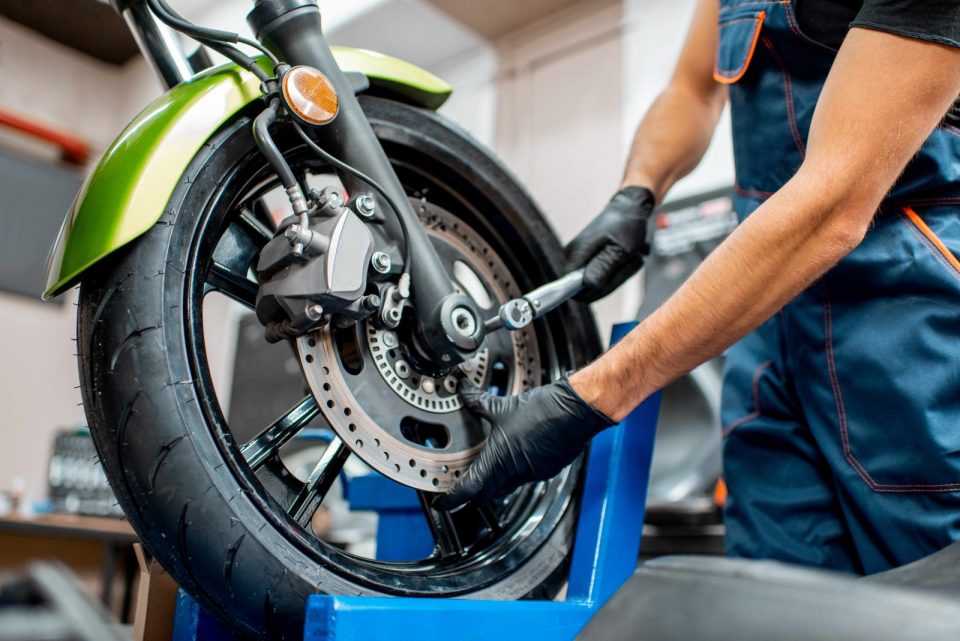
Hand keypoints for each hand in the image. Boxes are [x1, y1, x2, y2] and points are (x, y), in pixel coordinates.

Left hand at [434, 378, 614, 510]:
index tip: (441, 503)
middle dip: (472, 494)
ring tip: (486, 467)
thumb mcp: (502, 405)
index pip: (468, 490)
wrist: (573, 412)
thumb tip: (462, 390)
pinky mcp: (545, 470)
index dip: (451, 499)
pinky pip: (524, 477)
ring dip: (494, 482)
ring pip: (506, 487)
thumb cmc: (541, 411)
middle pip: (486, 495)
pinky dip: (515, 472)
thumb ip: (477, 402)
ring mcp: (531, 474)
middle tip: (461, 487)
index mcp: (498, 461)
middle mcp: (514, 473)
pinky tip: (515, 454)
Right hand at [565, 186, 654, 301]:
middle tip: (624, 263)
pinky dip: (614, 270)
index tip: (611, 279)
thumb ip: (604, 268)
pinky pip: (599, 274)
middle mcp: (572, 255)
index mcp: (577, 253)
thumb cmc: (627, 225)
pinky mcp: (586, 257)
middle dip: (609, 280)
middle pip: (586, 287)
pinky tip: (621, 257)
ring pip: (595, 282)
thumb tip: (589, 284)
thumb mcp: (621, 249)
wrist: (629, 208)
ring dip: (615, 275)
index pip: (571, 287)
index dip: (592, 290)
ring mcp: (579, 256)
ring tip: (624, 257)